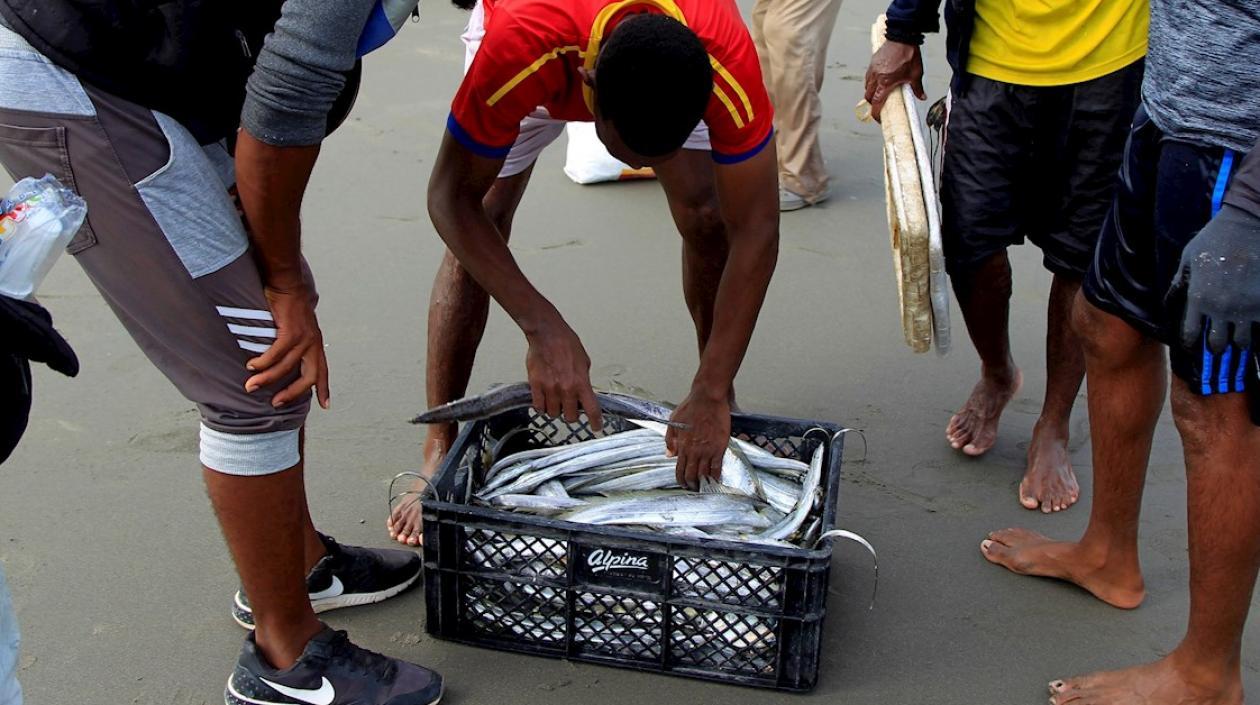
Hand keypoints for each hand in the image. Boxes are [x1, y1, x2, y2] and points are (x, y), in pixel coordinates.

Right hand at [244, 282, 330, 408]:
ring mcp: (303, 337)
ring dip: (267, 378)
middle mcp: (313, 343)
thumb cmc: (288, 304)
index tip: (325, 406)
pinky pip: (276, 354)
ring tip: (251, 385)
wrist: (287, 283)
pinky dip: (262, 362)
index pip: (322, 371)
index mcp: (316, 344)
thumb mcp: (297, 327)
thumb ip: (294, 343)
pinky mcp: (291, 331)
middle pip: (308, 376)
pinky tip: (251, 366)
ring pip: (286, 367)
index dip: (324, 389)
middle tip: (276, 403)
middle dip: (293, 393)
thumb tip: (281, 358)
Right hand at [524, 320, 601, 430]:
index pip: (591, 409)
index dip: (595, 422)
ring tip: (555, 401)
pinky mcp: (536, 385)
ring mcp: (550, 388)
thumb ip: (584, 380)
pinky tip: (544, 400)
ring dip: (555, 410)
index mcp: (581, 382)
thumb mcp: (584, 362)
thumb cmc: (566, 343)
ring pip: (553, 414)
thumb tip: (584, 392)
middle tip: (570, 407)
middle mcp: (566, 388)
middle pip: (570, 417)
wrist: (547, 334)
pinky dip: (542, 406)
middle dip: (571, 414)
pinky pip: (538, 406)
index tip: (597, 428)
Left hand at [666, 389, 730, 489]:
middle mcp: (694, 451)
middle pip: (692, 475)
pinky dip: (716, 476)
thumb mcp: (673, 422)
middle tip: (694, 488)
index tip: (683, 484)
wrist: (707, 399)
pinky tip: (716, 480)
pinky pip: (717, 466)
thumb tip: (669, 454)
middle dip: (692, 484)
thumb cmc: (690, 407)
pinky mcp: (719, 447)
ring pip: (704, 473)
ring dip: (703, 482)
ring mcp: (707, 450)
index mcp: (682, 446)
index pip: (680, 469)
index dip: (681, 480)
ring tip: (704, 487)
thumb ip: (670, 440)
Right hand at [864, 40, 925, 121]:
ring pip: (866, 86)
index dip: (875, 113)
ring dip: (870, 92)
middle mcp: (876, 78)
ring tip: (879, 94)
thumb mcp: (916, 74)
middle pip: (868, 96)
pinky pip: (868, 77)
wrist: (902, 37)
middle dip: (872, 103)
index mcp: (885, 83)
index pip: (876, 103)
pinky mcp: (872, 63)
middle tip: (879, 106)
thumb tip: (922, 97)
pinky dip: (871, 82)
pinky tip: (879, 81)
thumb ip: (917, 88)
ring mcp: (872, 70)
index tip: (878, 118)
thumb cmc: (909, 54)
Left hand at [1168, 204, 1259, 354]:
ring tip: (1240, 334)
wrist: (1249, 224)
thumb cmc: (1216, 237)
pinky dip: (1258, 326)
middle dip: (1217, 345)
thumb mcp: (1190, 257)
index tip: (1193, 344)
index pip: (1190, 334)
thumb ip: (1181, 281)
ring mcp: (1246, 308)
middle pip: (1217, 343)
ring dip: (1240, 339)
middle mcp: (1221, 308)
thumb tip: (1172, 298)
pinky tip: (1254, 320)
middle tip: (1220, 342)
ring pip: (1243, 341)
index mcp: (1199, 298)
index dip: (1191, 342)